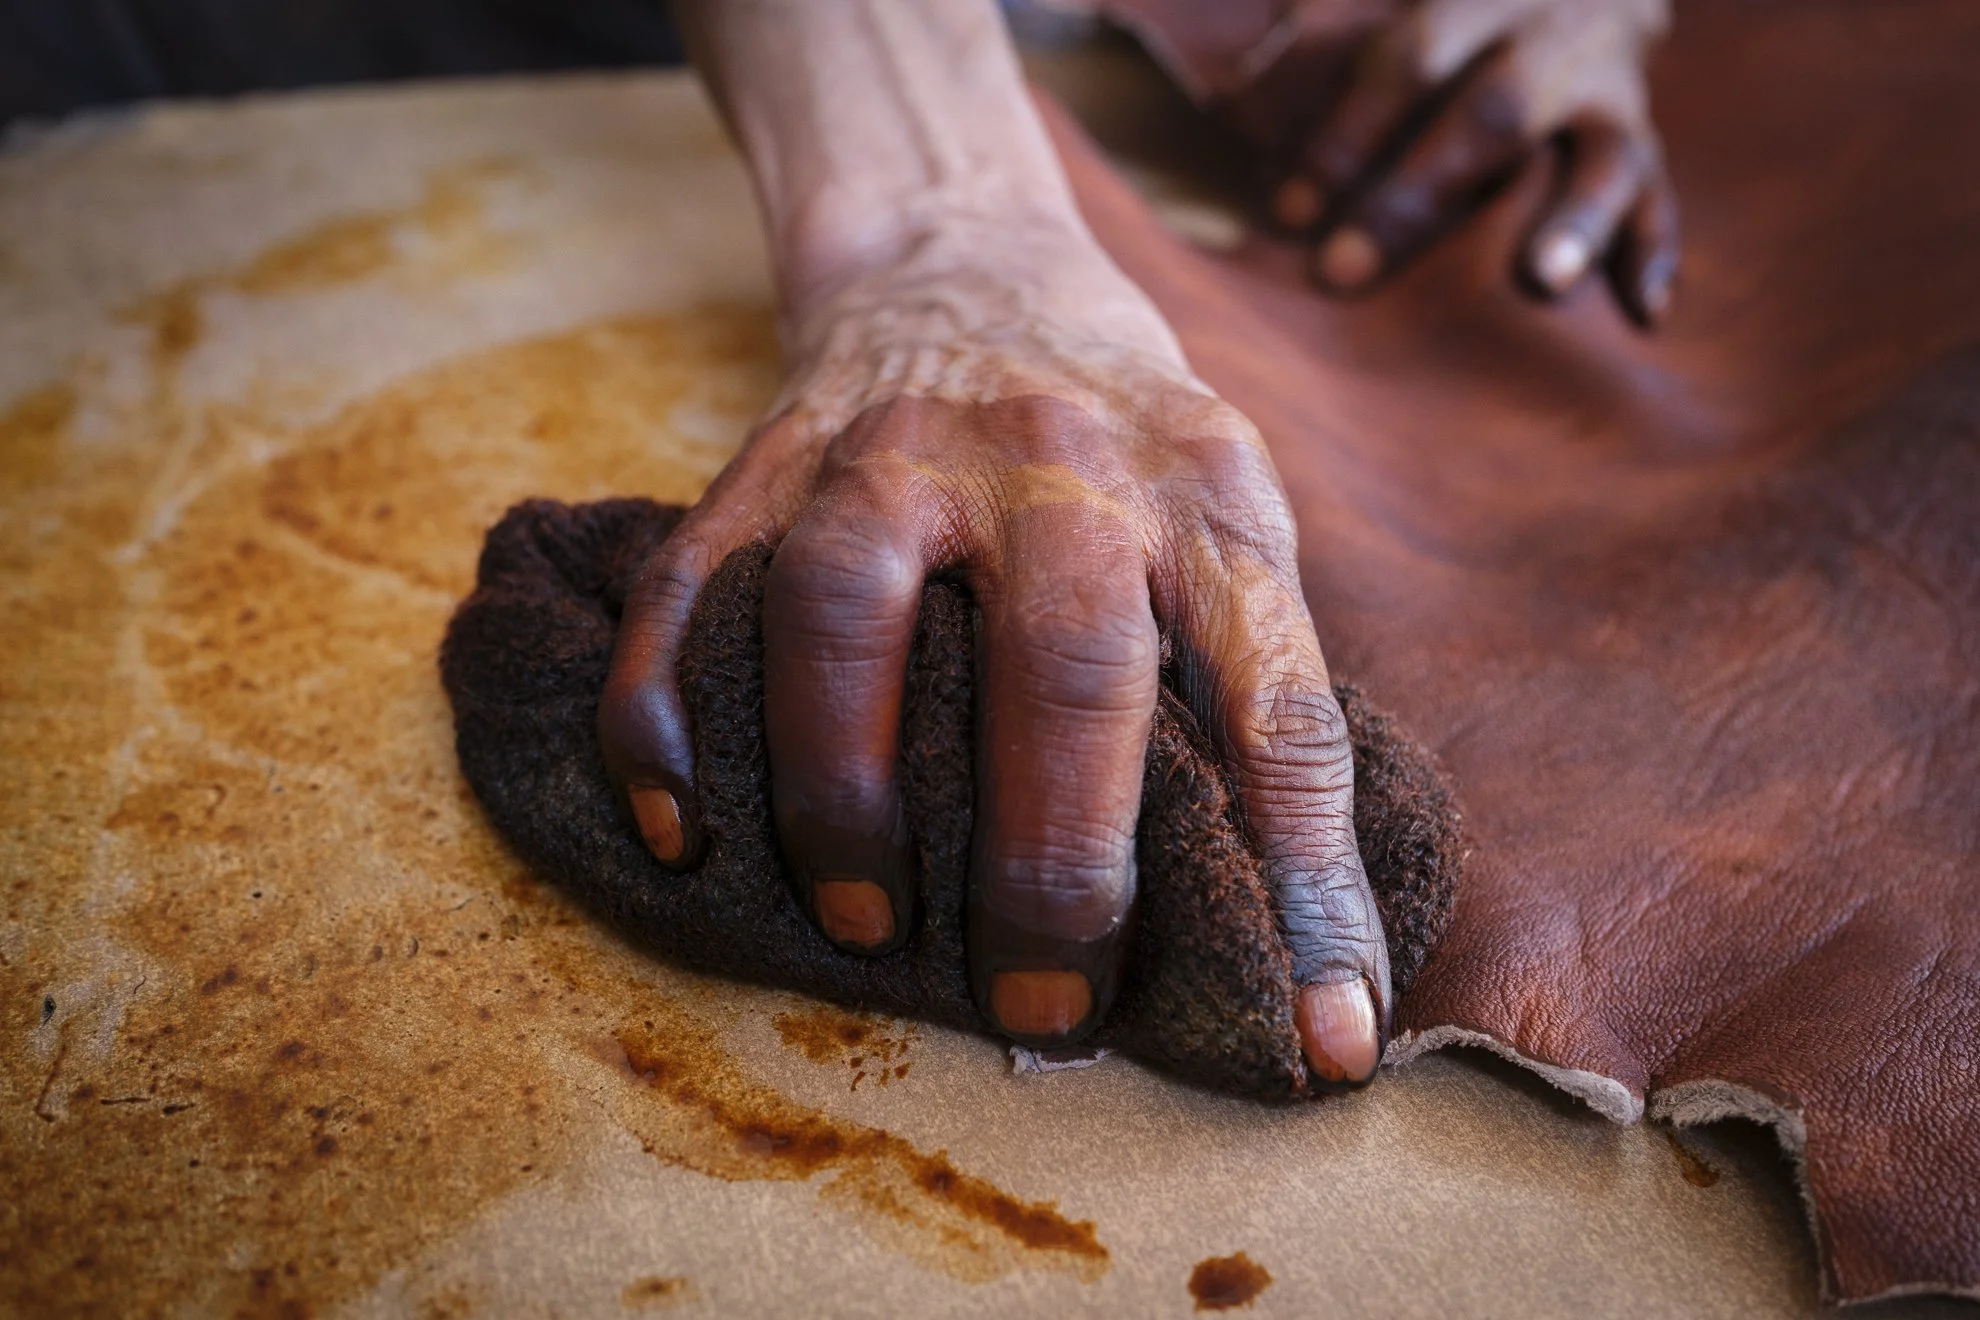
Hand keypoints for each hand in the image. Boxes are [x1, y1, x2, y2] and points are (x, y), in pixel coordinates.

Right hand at [597, 216, 1391, 1087]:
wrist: (969, 258)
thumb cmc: (1126, 437)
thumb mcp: (1232, 518)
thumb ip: (1257, 682)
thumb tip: (1308, 931)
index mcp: (1207, 492)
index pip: (1280, 703)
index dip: (1307, 880)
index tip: (1322, 1039)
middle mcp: (1057, 462)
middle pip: (1064, 662)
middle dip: (1055, 862)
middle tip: (1045, 1004)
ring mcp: (893, 451)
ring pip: (844, 614)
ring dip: (848, 789)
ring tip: (868, 923)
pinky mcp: (769, 461)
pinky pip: (691, 589)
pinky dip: (666, 714)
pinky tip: (683, 828)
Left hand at [1239, 0, 1677, 322]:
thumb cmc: (1444, 10)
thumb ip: (1313, 33)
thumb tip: (1221, 99)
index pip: (1401, 63)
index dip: (1342, 136)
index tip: (1285, 212)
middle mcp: (1550, 34)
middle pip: (1488, 115)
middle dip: (1414, 196)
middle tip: (1342, 272)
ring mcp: (1608, 91)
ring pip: (1603, 154)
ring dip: (1575, 220)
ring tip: (1542, 281)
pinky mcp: (1644, 138)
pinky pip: (1659, 196)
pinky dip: (1652, 252)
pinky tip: (1643, 312)